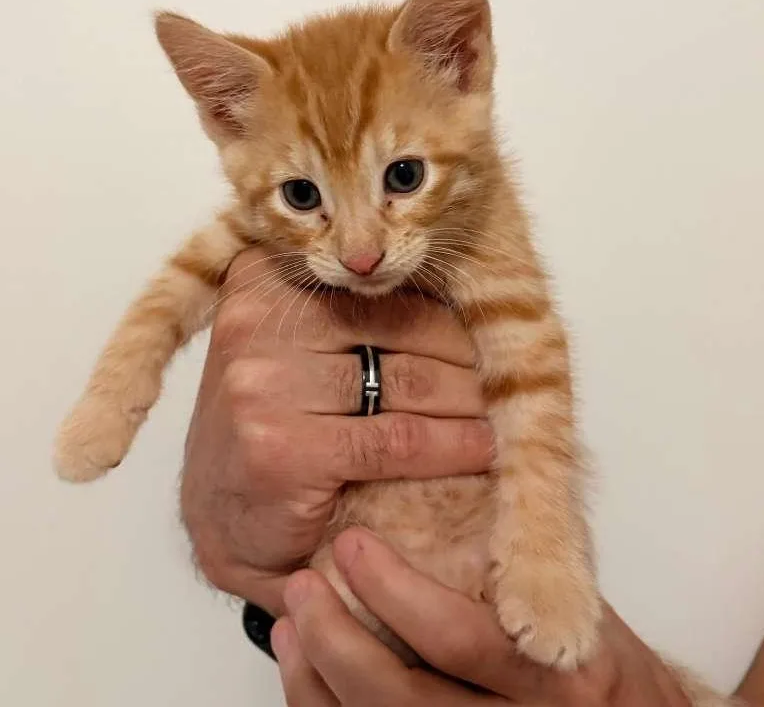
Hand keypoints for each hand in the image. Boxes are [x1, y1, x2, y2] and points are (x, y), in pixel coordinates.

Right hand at [181, 247, 492, 614]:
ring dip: (471, 398)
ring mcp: (267, 386)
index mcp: (260, 282)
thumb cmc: (268, 427)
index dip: (442, 305)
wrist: (218, 519)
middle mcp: (257, 324)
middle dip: (466, 354)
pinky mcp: (287, 449)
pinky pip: (400, 439)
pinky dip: (455, 445)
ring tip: (507, 411)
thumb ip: (344, 314)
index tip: (485, 327)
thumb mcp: (291, 348)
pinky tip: (484, 449)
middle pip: (399, 324)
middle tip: (507, 373)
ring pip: (410, 380)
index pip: (376, 281)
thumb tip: (450, 294)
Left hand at [273, 528, 690, 706]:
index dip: (397, 593)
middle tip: (304, 584)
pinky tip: (303, 669)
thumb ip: (521, 563)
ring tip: (292, 621)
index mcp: (553, 670)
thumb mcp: (576, 602)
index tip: (354, 545)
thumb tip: (449, 489)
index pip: (460, 638)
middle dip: (340, 638)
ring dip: (320, 676)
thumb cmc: (604, 662)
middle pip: (405, 696)